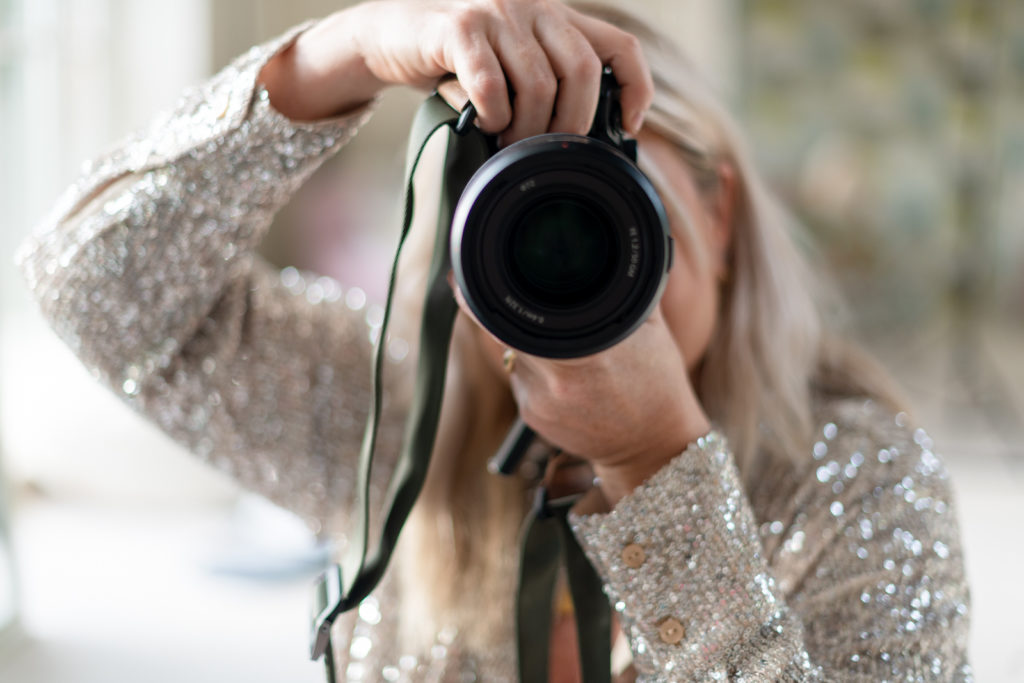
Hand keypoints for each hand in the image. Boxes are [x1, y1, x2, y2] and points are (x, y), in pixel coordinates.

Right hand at [259, 0, 653, 142]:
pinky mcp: (459, 28)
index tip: (629, 126)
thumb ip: (545, 85)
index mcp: (557, 18)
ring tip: (506, 142)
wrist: (390, 37)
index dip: (636, 87)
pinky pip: (491, 84)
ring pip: (538, 84)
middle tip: (548, 149)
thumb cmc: (457, 63)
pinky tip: (481, 122)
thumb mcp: (511, 68)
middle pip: (583, 70)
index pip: (620, 44)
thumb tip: (579, 142)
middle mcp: (534, 8)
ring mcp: (497, 13)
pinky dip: (491, 114)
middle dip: (570, 122)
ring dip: (525, 129)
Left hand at [454, 289, 710, 505]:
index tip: (471, 278)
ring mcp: (540, 400)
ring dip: (528, 345)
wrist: (652, 445)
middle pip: (508, 330)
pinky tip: (566, 379)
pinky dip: (534, 371)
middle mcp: (557, 376)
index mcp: (587, 350)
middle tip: (527, 305)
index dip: (491, 295)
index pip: (518, 313)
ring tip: (568, 354)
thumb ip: (623, 287)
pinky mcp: (531, 416)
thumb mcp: (649, 327)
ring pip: (513, 354)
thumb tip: (614, 253)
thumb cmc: (655, 380)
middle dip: (513, 314)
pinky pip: (521, 379)